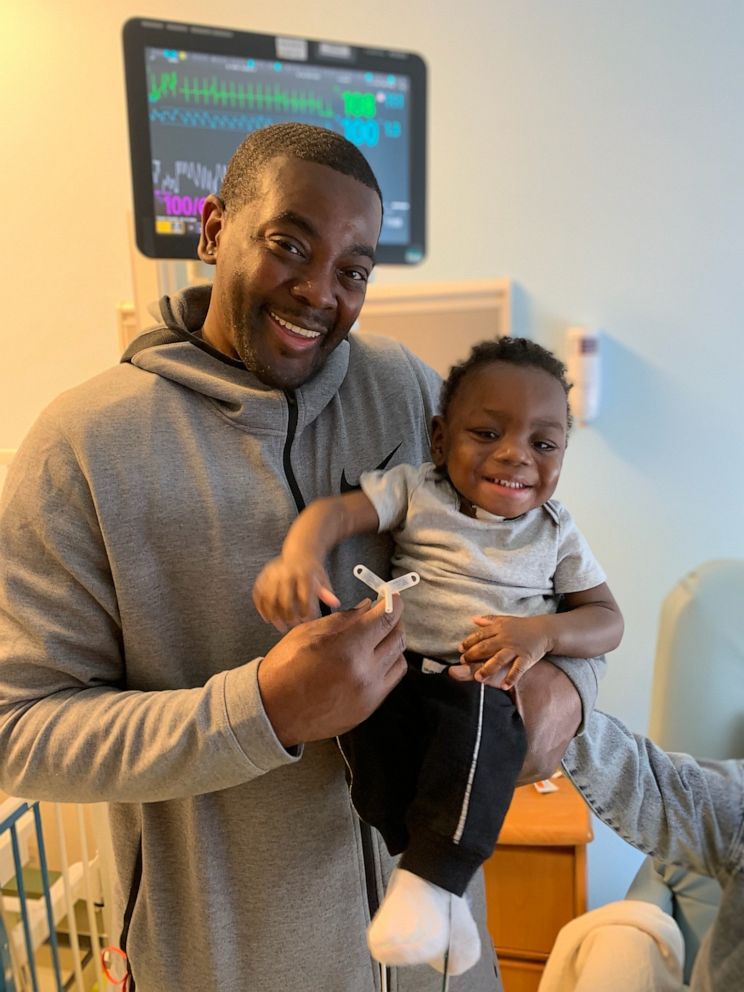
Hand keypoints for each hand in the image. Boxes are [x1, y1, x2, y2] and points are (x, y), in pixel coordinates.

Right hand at [253, 554, 339, 630]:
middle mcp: (287, 572)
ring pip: (269, 598)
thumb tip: (335, 603)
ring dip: (273, 615)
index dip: (305, 612)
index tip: (307, 621)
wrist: (300, 551)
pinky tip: (266, 618)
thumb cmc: (312, 569)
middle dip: (288, 616)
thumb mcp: (322, 578)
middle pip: (285, 599)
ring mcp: (273, 573)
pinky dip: (260, 607)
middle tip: (292, 626)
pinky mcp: (263, 575)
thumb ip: (326, 592)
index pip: (304, 597)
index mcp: (304, 573)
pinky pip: (258, 593)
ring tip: (279, 626)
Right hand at [257, 597, 406, 746]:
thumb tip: (367, 607)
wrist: (273, 712)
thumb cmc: (284, 671)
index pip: (386, 619)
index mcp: (347, 649)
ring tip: (377, 638)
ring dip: (392, 643)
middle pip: (397, 637)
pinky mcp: (368, 708)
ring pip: (398, 659)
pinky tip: (373, 659)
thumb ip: (343, 619)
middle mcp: (364, 672)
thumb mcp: (308, 633)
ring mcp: (369, 693)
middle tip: (383, 615)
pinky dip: (387, 665)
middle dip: (393, 621)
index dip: (393, 603)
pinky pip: (391, 680)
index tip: (392, 598)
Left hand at [448, 657, 582, 782]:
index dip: (473, 760)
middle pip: (500, 776)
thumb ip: (483, 678)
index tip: (458, 752)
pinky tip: (494, 749)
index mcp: (531, 749)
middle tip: (462, 751)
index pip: (493, 768)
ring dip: (495, 764)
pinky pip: (520, 772)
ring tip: (475, 750)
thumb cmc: (545, 682)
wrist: (575, 687)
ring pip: (510, 776)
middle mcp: (539, 766)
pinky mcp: (545, 768)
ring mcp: (543, 770)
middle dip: (482, 764)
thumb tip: (452, 673)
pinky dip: (507, 763)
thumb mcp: (513, 679)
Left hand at [455, 615, 549, 688]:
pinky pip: (518, 669)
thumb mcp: (504, 620)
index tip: (460, 649)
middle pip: (486, 647)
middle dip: (473, 655)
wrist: (544, 630)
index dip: (469, 642)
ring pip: (499, 659)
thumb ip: (489, 621)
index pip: (480, 635)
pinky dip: (511, 677)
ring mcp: (516, 649)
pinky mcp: (526, 657)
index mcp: (499, 629)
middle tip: (463, 662)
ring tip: (478, 678)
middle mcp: (505, 638)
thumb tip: (473, 619)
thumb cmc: (521, 626)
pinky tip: (504, 686)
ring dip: (488, 668)